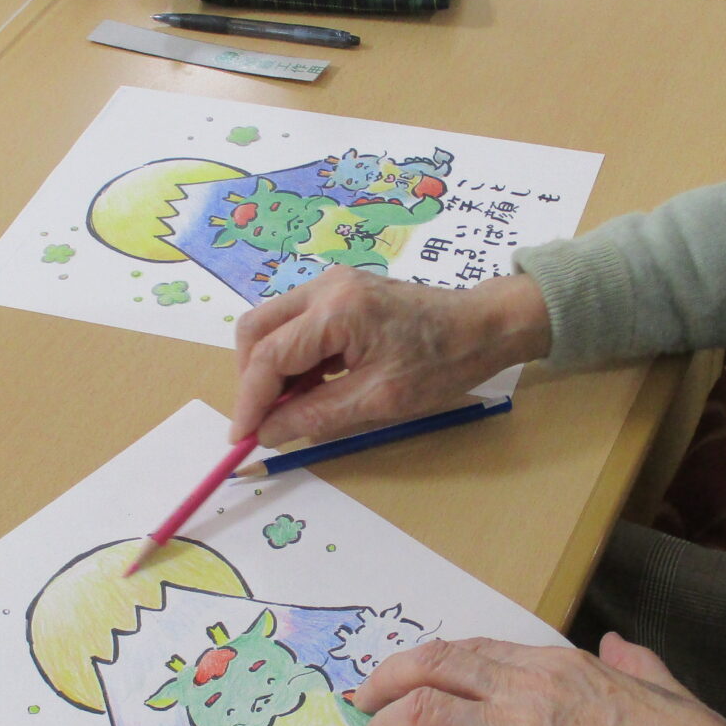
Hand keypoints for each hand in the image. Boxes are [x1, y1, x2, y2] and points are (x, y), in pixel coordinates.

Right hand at [229, 269, 550, 445]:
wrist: (484, 327)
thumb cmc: (441, 364)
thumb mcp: (379, 401)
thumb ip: (316, 417)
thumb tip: (267, 432)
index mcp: (336, 310)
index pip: (267, 356)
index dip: (249, 402)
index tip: (241, 439)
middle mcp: (325, 287)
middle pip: (256, 330)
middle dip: (252, 380)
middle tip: (265, 422)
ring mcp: (331, 285)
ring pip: (272, 327)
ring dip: (272, 371)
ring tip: (293, 410)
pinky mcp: (340, 294)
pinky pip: (296, 326)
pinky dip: (293, 360)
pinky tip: (312, 390)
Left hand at [352, 633, 725, 725]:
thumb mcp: (663, 686)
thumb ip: (634, 662)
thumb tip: (619, 646)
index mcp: (562, 665)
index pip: (477, 651)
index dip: (434, 663)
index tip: (409, 677)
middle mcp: (530, 686)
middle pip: (437, 665)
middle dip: (389, 679)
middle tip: (365, 701)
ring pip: (425, 706)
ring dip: (387, 724)